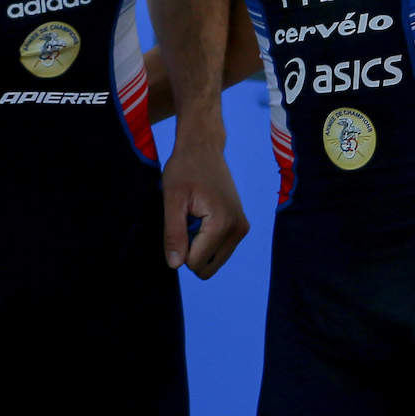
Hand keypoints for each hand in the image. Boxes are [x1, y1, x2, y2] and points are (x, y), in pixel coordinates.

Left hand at [162, 134, 247, 279]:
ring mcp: (242, 229)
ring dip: (198, 245)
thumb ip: (173, 234)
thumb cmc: (184, 169)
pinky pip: (220, 250)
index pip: (195, 263)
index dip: (179, 248)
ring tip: (194, 216)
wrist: (204, 148)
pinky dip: (207, 240)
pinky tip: (202, 215)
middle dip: (190, 250)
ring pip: (214, 261)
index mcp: (222, 225)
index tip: (180, 220)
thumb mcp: (172, 200)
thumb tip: (175, 265)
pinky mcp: (241, 226)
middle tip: (186, 220)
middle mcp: (238, 230)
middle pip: (207, 268)